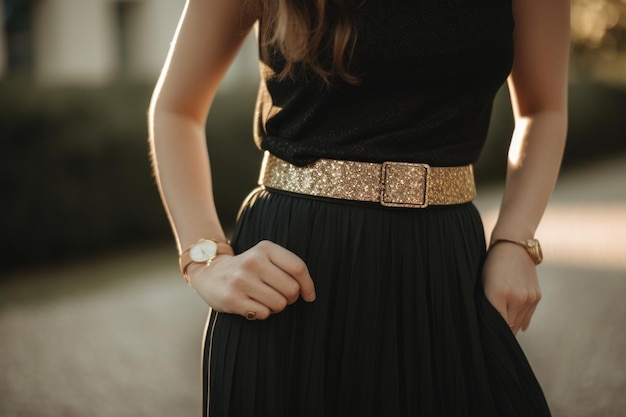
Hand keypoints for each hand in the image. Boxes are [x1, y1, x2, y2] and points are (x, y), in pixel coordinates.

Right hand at [187, 240, 315, 319]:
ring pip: (279, 304)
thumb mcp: (266, 257)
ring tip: (264, 299)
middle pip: (291, 289)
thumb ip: (288, 268)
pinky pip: (264, 314)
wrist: (211, 273)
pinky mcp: (232, 298)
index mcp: (265, 248)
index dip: (308, 285)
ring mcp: (241, 280)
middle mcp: (253, 262)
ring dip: (276, 306)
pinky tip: (252, 304)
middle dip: (290, 298)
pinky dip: (262, 313)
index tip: (309, 295)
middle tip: (279, 295)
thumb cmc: (248, 268)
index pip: (298, 268)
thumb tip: (310, 294)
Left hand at [482, 242, 541, 333]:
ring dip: (511, 326)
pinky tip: (514, 323)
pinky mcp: (537, 296)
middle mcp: (517, 298)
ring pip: (519, 324)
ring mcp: (529, 297)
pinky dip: (520, 321)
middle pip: (509, 326)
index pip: (497, 325)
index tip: (489, 339)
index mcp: (498, 294)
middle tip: (494, 336)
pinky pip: (528, 316)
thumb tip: (495, 327)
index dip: (492, 333)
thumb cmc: (492, 265)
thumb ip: (488, 305)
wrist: (514, 246)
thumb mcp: (484, 284)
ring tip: (503, 329)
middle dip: (502, 332)